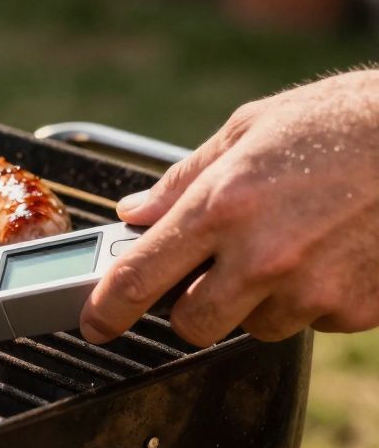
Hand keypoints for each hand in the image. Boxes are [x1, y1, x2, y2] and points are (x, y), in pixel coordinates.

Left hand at [79, 70, 378, 346]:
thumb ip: (183, 180)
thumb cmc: (341, 122)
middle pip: (191, 324)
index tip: (95, 323)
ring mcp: (312, 288)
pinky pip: (310, 321)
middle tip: (207, 271)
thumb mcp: (248, 128)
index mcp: (222, 205)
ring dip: (255, 299)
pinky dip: (310, 296)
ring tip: (287, 242)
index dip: (107, 308)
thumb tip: (136, 214)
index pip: (140, 276)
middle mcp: (262, 256)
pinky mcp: (355, 309)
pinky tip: (328, 250)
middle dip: (188, 306)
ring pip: (254, 325)